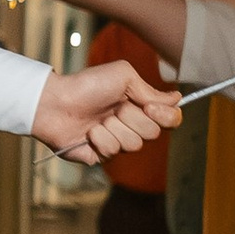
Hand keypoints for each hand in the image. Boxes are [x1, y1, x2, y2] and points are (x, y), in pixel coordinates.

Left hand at [33, 58, 179, 165]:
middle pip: (153, 133)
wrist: (56, 101)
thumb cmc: (87, 85)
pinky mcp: (101, 156)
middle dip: (132, 118)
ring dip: (114, 128)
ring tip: (97, 119)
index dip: (166, 117)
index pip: (170, 120)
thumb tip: (178, 98)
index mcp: (140, 107)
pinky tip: (88, 132)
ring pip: (134, 144)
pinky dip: (100, 138)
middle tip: (114, 108)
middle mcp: (131, 125)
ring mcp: (117, 142)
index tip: (148, 107)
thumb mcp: (124, 77)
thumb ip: (151, 91)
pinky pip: (113, 152)